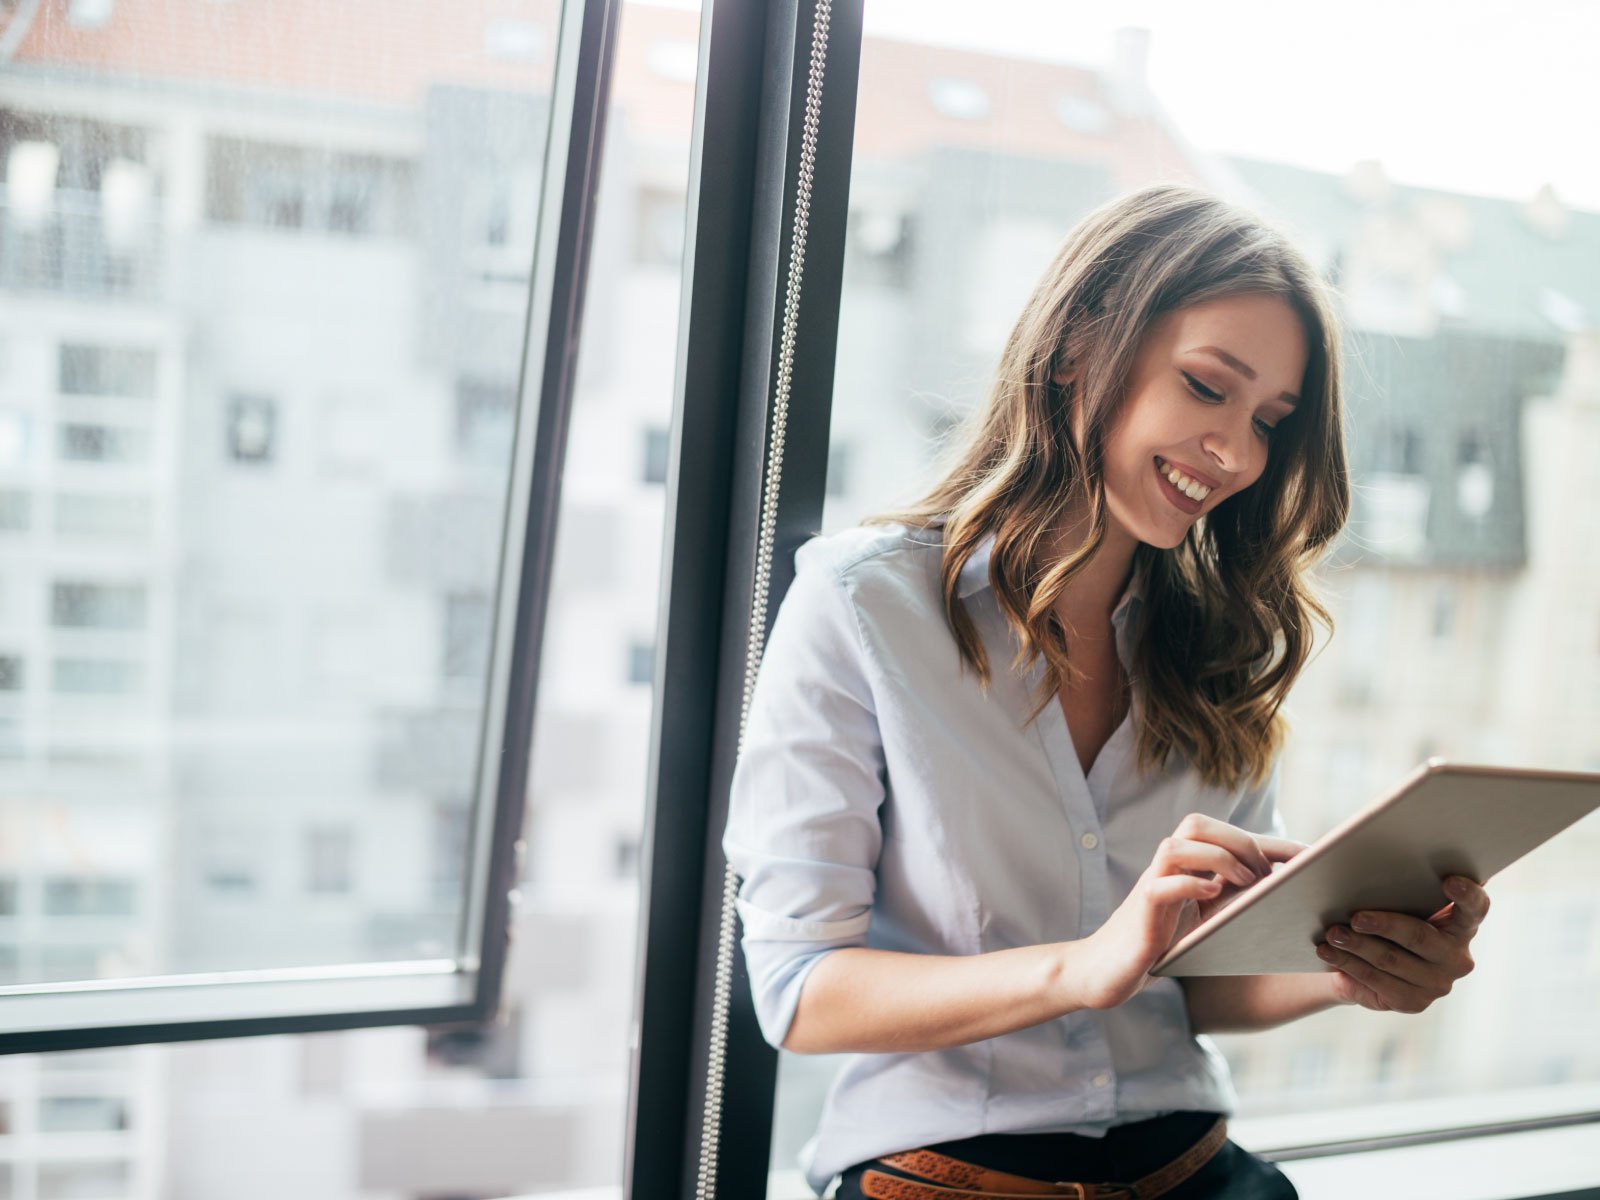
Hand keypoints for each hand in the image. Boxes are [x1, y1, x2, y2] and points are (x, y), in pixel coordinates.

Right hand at [1077, 812, 1305, 1009]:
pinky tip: (1212, 896)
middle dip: (1240, 842)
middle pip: (1196, 824)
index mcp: (1186, 867)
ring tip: (1243, 883)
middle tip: (1265, 877)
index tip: (1312, 857)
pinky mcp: (1141, 912)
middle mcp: (1167, 869)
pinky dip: (1190, 885)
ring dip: (1217, 858)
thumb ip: (1233, 901)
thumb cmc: (1162, 945)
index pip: (1228, 835)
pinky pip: (1162, 885)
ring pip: (1177, 846)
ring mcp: (1152, 886)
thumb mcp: (1206, 921)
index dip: (1272, 842)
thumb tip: (1287, 896)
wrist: (1109, 971)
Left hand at [1315, 876, 1487, 1012]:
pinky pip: (1376, 981)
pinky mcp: (1413, 1002)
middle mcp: (1457, 956)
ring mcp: (1438, 983)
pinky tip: (1328, 953)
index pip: (1475, 907)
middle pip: (1419, 936)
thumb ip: (1399, 882)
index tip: (1449, 880)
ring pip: (1391, 959)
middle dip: (1384, 925)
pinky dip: (1348, 964)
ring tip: (1332, 933)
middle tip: (1355, 917)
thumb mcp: (1396, 899)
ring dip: (1357, 945)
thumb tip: (1360, 851)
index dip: (1466, 894)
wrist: (1368, 963)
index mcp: (1462, 924)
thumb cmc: (1386, 916)